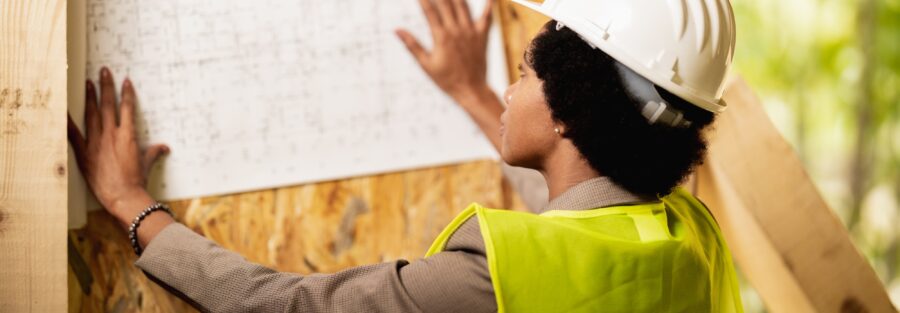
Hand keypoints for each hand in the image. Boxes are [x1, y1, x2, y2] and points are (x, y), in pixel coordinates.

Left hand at [67, 67, 168, 220]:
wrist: (124, 196)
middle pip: (108, 104)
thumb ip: (154, 152)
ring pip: (92, 114)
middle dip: (106, 86)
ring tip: (87, 83)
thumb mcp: (147, 163)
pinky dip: (67, 121)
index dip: (127, 93)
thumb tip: (164, 147)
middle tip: (103, 71)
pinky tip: (62, 109)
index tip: (126, 80)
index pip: (127, 108)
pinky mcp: (84, 153)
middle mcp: (111, 134)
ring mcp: (96, 142)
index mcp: (128, 135)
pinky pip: (73, 134)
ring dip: (90, 97)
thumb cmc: (137, 181)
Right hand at [396, 0, 494, 103]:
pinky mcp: (482, 36)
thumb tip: (397, 30)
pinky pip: (487, 17)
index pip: (430, 11)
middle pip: (446, 3)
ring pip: (463, 5)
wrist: (471, 90)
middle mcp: (457, 31)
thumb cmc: (447, 80)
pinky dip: (488, 6)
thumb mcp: (426, 64)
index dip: (423, 0)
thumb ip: (412, 45)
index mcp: (442, 37)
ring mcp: (471, 32)